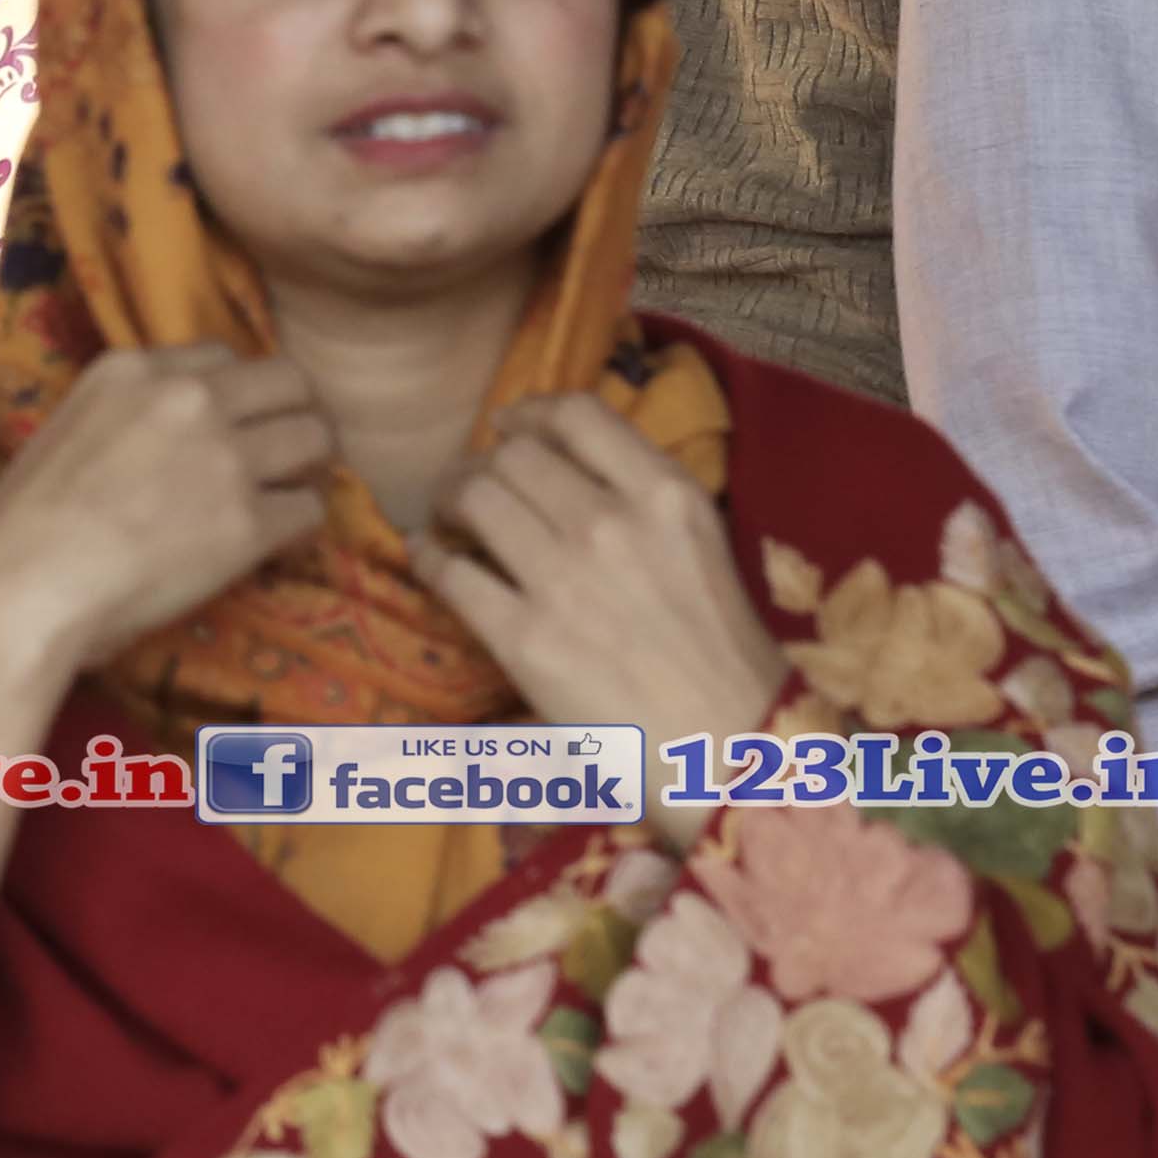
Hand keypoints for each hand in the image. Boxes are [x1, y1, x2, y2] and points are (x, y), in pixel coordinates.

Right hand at [0, 343, 335, 689]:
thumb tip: (163, 447)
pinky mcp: (249, 521)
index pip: (221, 357)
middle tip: (285, 455)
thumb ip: (125, 419)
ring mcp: (225, 457)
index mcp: (133, 370)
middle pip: (288, 381)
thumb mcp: (66, 432)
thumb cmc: (17, 527)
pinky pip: (311, 510)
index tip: (230, 426)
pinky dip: (298, 529)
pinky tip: (272, 546)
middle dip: (294, 414)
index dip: (235, 395)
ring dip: (306, 468)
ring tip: (286, 497)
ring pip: (315, 438)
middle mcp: (190, 397)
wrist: (21, 586)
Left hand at [424, 396, 791, 783]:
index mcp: (665, 495)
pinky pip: (451, 572)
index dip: (530, 411)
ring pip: (474, 500)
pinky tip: (431, 557)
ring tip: (446, 517)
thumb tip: (567, 469)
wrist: (727, 746)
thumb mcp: (701, 545)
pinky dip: (430, 556)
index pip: (579, 414)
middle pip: (512, 456)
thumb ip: (642, 499)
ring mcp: (562, 579)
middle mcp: (610, 523)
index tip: (508, 425)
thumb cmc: (722, 652)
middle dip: (479, 463)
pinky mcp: (523, 638)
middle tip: (467, 485)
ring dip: (448, 500)